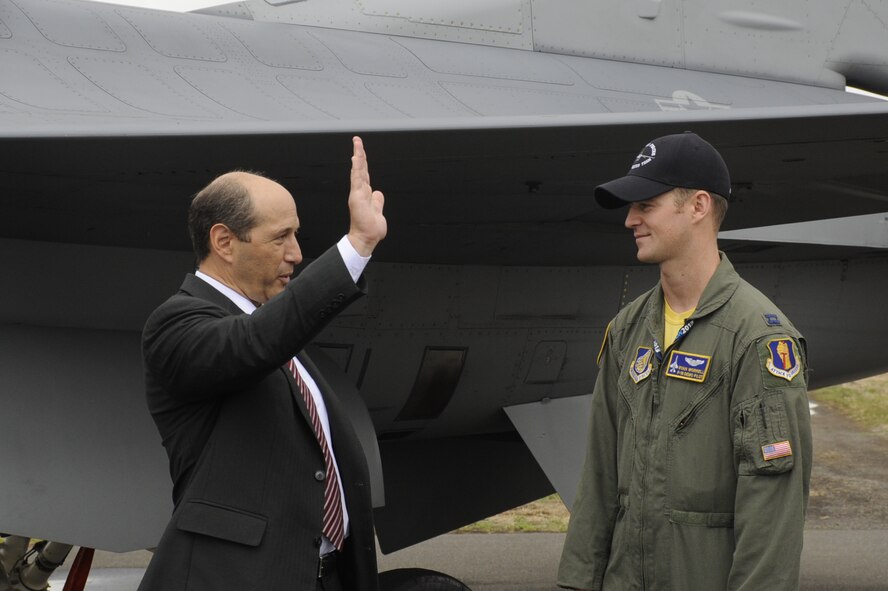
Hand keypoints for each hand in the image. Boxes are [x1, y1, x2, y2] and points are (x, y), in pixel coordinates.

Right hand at [347, 136, 386, 255]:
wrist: (366, 238)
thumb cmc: (370, 228)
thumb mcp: (378, 210)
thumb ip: (377, 201)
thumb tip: (378, 193)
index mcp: (365, 194)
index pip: (364, 174)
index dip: (363, 162)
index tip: (361, 150)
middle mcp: (360, 192)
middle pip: (360, 168)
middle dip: (359, 153)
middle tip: (357, 140)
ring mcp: (358, 193)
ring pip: (358, 171)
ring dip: (358, 156)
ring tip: (357, 145)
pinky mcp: (357, 197)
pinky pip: (357, 179)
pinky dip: (356, 168)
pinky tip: (356, 158)